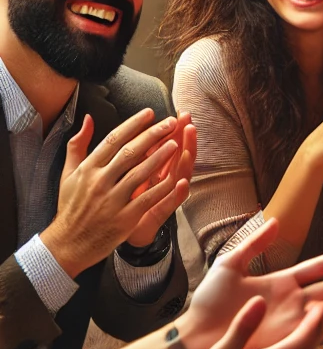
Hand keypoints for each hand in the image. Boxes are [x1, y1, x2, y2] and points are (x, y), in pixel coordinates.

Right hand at [42, 109, 188, 276]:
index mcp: (88, 169)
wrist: (68, 243)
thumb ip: (78, 145)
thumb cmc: (71, 206)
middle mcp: (99, 182)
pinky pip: (149, 199)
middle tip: (171, 122)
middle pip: (130, 152)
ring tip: (177, 142)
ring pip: (141, 173)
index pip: (113, 140)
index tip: (150, 113)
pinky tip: (178, 176)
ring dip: (161, 156)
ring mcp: (113, 200)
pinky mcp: (125, 218)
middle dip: (153, 135)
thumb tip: (89, 118)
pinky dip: (164, 187)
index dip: (133, 124)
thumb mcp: (69, 174)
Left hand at [126, 111, 196, 246]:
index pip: (164, 145)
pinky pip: (170, 202)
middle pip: (175, 156)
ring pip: (177, 176)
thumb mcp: (114, 174)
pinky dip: (177, 193)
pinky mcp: (157, 213)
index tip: (177, 114)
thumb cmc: (114, 204)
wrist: (108, 233)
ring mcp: (161, 196)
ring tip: (189, 148)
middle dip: (183, 139)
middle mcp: (159, 180)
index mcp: (149, 169)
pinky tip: (182, 182)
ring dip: (185, 162)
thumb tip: (116, 129)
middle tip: (189, 123)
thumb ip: (120, 153)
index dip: (171, 130)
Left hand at [178, 217, 322, 348]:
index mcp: (282, 280)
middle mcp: (293, 300)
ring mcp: (292, 321)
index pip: (320, 266)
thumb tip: (275, 221)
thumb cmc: (208, 304)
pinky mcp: (286, 339)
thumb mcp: (229, 265)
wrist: (195, 337)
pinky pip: (316, 333)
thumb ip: (254, 244)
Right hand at [179, 295, 322, 348]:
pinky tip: (286, 340)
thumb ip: (242, 328)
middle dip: (318, 324)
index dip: (317, 317)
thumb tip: (260, 301)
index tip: (319, 300)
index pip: (307, 336)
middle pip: (309, 344)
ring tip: (306, 317)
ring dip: (307, 335)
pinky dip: (296, 345)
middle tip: (317, 303)